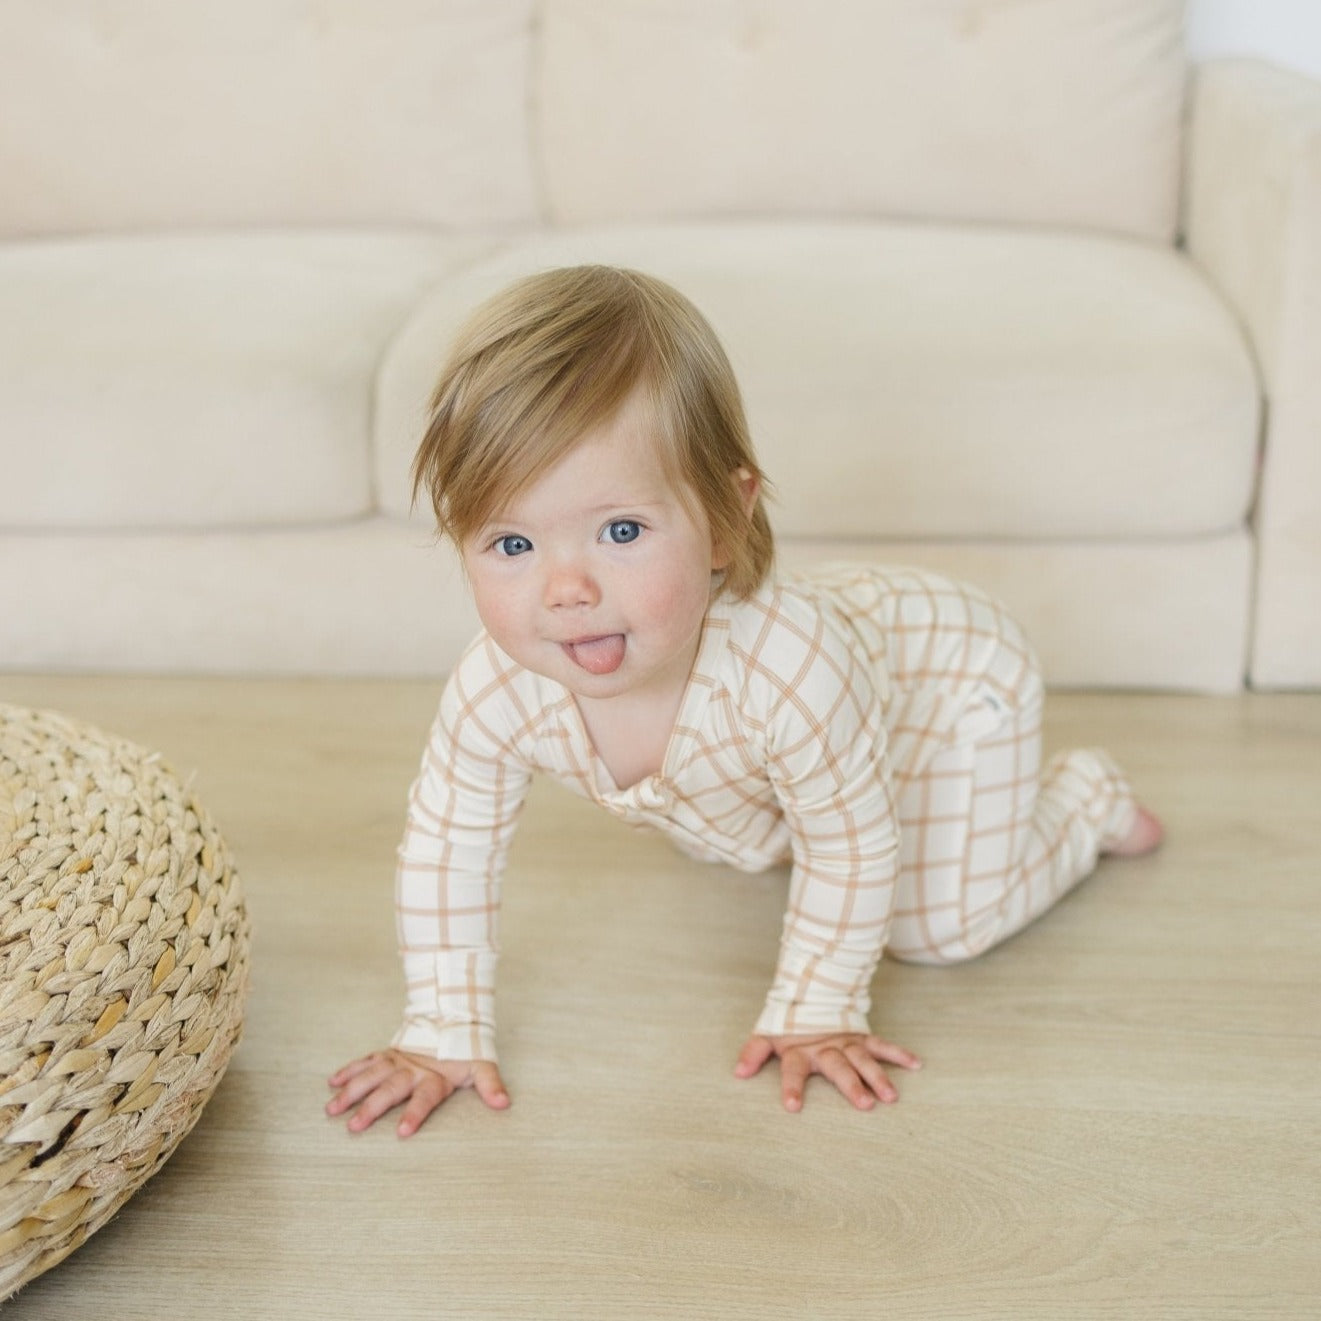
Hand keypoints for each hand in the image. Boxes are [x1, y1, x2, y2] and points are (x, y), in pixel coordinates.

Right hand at [326, 1048, 509, 1136]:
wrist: (451, 1017)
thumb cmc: (464, 1051)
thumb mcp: (482, 1066)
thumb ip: (490, 1085)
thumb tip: (504, 1102)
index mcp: (434, 1077)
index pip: (424, 1099)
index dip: (415, 1114)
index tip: (402, 1132)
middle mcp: (411, 1069)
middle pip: (390, 1090)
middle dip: (372, 1107)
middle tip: (353, 1126)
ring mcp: (396, 1060)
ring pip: (371, 1076)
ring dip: (352, 1091)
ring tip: (332, 1108)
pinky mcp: (387, 1054)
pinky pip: (365, 1061)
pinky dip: (349, 1070)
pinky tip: (332, 1082)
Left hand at [734, 1032, 920, 1112]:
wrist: (811, 992)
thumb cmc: (789, 1023)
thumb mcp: (768, 1034)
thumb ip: (753, 1052)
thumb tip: (738, 1073)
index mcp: (799, 1049)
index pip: (793, 1069)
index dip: (791, 1086)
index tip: (793, 1107)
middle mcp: (825, 1047)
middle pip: (838, 1066)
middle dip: (850, 1085)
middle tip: (865, 1104)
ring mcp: (846, 1041)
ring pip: (863, 1059)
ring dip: (877, 1076)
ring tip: (890, 1096)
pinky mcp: (861, 1037)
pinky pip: (882, 1045)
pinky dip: (898, 1053)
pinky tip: (916, 1064)